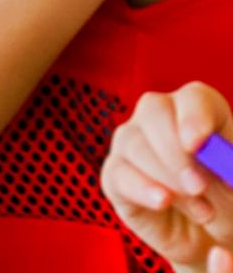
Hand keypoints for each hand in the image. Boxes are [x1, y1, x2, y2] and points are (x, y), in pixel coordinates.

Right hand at [103, 83, 232, 272]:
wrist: (211, 238)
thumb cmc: (229, 202)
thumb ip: (230, 166)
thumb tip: (222, 160)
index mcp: (200, 113)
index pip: (194, 98)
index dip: (194, 116)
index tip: (197, 145)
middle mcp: (159, 119)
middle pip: (154, 111)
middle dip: (175, 151)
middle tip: (199, 186)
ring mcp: (132, 145)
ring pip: (133, 143)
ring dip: (168, 178)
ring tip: (203, 211)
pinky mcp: (116, 176)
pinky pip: (118, 173)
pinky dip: (142, 187)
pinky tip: (163, 202)